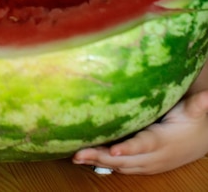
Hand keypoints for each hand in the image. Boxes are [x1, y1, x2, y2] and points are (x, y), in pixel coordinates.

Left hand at [72, 90, 207, 174]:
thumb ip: (198, 104)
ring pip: (118, 165)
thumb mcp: (194, 111)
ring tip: (75, 155)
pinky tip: (84, 158)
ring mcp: (146, 164)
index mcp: (162, 142)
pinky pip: (119, 166)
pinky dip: (102, 163)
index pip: (143, 146)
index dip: (128, 149)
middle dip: (100, 157)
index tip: (114, 151)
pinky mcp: (141, 164)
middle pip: (123, 160)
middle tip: (78, 153)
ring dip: (96, 161)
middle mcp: (152, 157)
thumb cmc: (193, 122)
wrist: (200, 141)